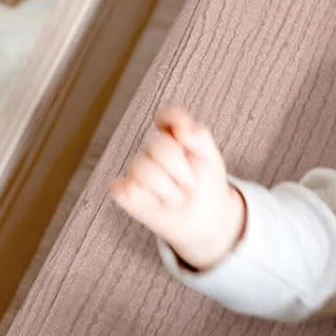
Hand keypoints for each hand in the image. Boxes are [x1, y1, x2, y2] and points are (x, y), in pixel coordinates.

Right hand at [108, 106, 244, 270]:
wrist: (206, 218)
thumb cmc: (207, 185)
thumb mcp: (212, 158)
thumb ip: (199, 136)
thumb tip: (181, 128)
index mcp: (173, 135)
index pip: (168, 117)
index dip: (177, 125)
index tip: (188, 142)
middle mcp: (152, 149)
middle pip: (157, 145)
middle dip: (180, 168)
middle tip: (191, 182)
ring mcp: (136, 169)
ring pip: (141, 169)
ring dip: (167, 189)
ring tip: (176, 196)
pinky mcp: (125, 191)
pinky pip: (123, 190)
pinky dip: (143, 199)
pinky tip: (157, 202)